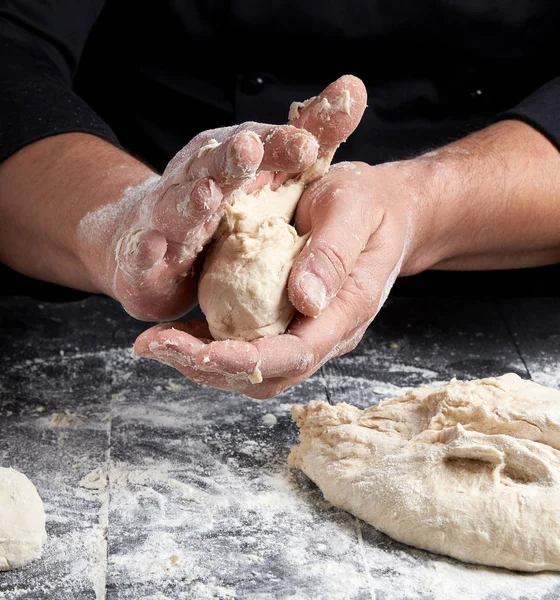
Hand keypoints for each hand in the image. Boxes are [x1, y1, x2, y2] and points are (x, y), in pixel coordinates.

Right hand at [82, 120, 323, 320]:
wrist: (149, 235)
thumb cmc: (219, 199)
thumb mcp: (268, 165)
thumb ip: (308, 134)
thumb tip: (353, 86)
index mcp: (229, 159)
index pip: (257, 145)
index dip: (279, 144)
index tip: (307, 144)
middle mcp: (196, 179)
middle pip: (214, 167)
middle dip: (231, 160)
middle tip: (249, 149)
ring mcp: (168, 216)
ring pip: (179, 207)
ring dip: (192, 201)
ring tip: (208, 197)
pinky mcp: (148, 255)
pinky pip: (145, 252)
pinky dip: (147, 250)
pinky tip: (154, 247)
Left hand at [134, 78, 427, 397]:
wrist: (385, 210)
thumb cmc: (371, 204)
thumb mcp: (354, 209)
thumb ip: (334, 253)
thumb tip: (304, 300)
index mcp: (347, 311)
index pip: (296, 354)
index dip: (245, 359)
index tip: (198, 352)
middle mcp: (325, 333)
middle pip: (267, 374)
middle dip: (208, 367)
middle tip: (154, 345)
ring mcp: (306, 330)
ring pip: (253, 370)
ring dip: (202, 363)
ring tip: (155, 343)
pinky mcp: (287, 320)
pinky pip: (248, 345)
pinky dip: (209, 346)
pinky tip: (177, 333)